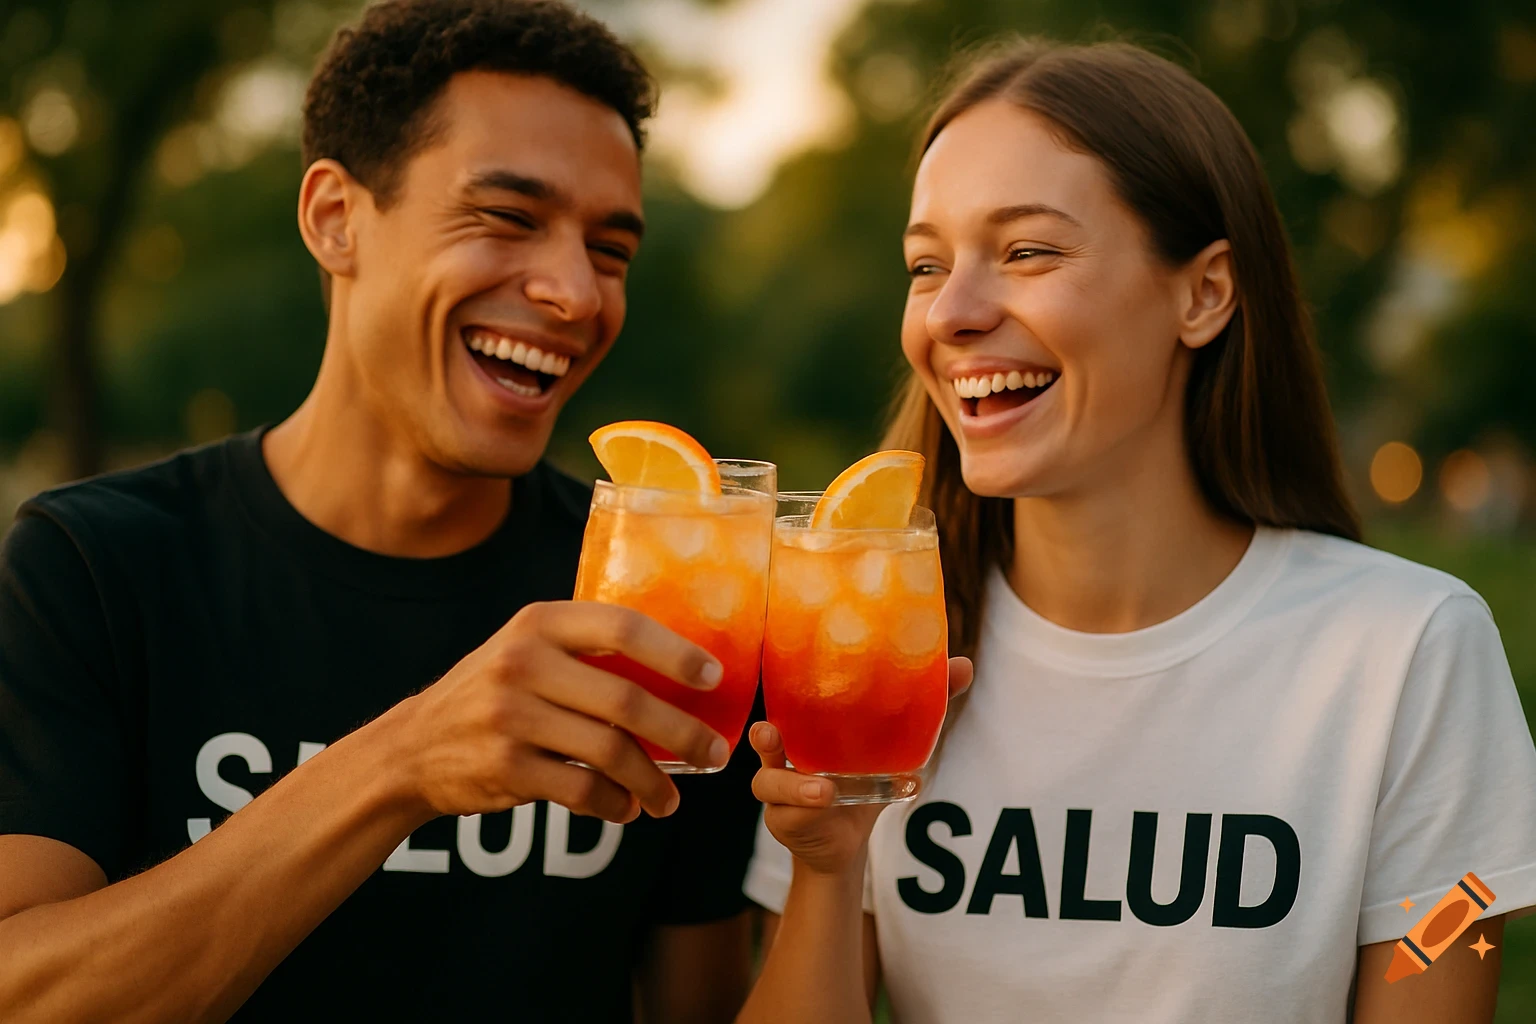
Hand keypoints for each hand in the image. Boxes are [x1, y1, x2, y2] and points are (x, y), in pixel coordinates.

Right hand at [385, 601, 730, 824]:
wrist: (412, 746)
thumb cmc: (494, 692)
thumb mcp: (528, 648)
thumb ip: (587, 651)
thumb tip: (682, 674)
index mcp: (539, 623)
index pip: (622, 628)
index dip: (675, 653)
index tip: (713, 677)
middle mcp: (522, 663)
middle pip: (626, 700)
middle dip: (682, 732)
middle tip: (715, 753)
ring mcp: (510, 717)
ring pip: (610, 751)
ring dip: (653, 781)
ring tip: (671, 799)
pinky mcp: (505, 768)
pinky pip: (582, 790)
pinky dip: (616, 805)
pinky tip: (628, 809)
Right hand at [751, 656, 973, 875]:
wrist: (845, 842)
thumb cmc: (864, 780)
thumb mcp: (894, 746)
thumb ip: (924, 706)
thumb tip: (966, 665)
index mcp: (804, 730)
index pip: (785, 705)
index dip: (779, 690)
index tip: (785, 673)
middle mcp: (783, 757)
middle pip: (764, 743)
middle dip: (765, 738)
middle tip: (769, 731)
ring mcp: (779, 792)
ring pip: (771, 784)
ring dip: (797, 786)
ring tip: (825, 791)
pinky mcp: (784, 822)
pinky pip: (791, 817)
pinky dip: (809, 813)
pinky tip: (830, 809)